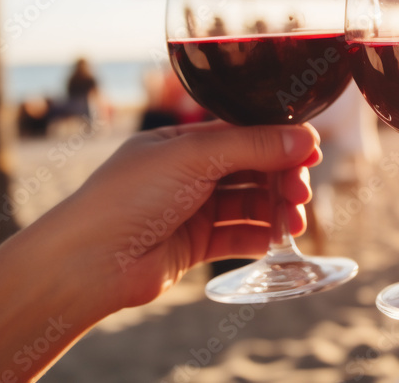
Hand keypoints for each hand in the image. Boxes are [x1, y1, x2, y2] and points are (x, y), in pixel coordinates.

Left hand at [69, 120, 320, 309]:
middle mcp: (189, 173)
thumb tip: (305, 139)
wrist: (87, 263)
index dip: (280, 142)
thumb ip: (252, 145)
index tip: (311, 152)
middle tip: (301, 192)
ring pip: (249, 204)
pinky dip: (259, 237)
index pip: (244, 134)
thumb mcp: (194, 157)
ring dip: (275, 210)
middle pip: (252, 169)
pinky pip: (238, 237)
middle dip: (282, 178)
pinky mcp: (195, 244)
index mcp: (183, 142)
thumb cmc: (128, 198)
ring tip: (292, 222)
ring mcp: (192, 209)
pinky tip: (274, 239)